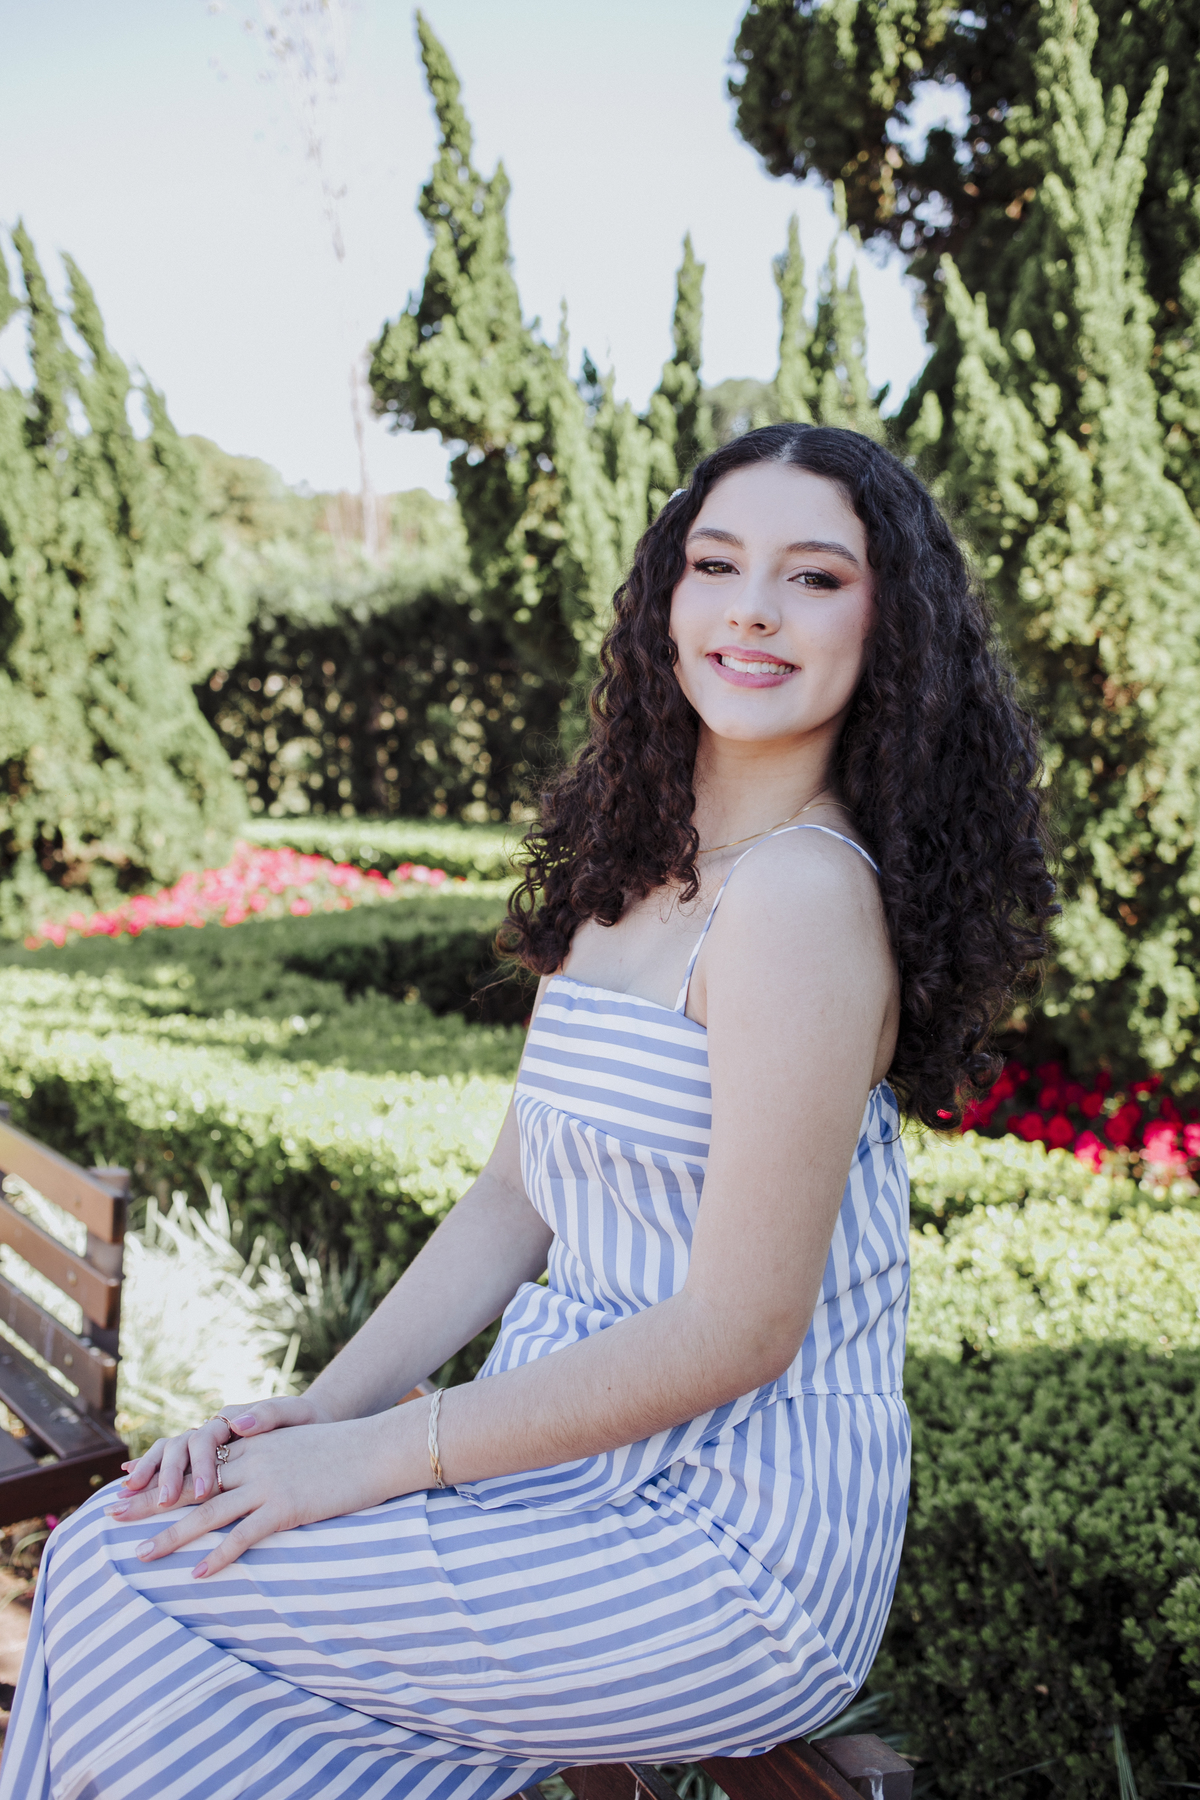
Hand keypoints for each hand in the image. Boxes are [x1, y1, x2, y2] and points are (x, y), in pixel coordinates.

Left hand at [106, 1409, 423, 1577]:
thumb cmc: (346, 1448)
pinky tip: (198, 1575)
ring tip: (140, 1556)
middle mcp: (253, 1462)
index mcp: (255, 1445)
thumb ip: (270, 1451)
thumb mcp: (301, 1441)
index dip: (163, 1475)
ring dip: (171, 1537)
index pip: (197, 1462)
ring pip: (209, 1514)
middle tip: (113, 1518)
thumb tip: (248, 1468)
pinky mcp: (288, 1507)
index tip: (132, 1487)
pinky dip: (220, 1556)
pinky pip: (246, 1536)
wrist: (379, 1447)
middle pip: (191, 1486)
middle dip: (150, 1503)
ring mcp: (268, 1484)